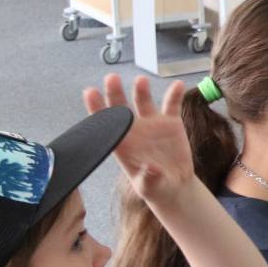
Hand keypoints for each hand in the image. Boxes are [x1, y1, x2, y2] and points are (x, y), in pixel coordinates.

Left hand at [83, 76, 195, 208]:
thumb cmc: (154, 186)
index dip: (96, 108)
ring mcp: (152, 124)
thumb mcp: (149, 187)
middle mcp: (134, 130)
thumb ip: (148, 178)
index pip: (105, 123)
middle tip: (111, 79)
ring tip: (140, 80)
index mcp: (121, 144)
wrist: (174, 184)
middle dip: (114, 93)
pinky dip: (175, 94)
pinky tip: (178, 85)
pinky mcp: (171, 123)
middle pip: (121, 107)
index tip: (90, 92)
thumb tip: (150, 169)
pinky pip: (172, 105)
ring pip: (144, 102)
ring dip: (141, 90)